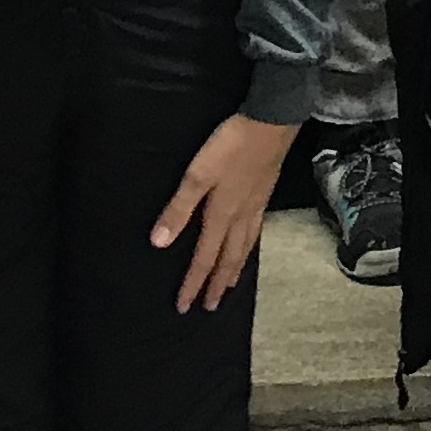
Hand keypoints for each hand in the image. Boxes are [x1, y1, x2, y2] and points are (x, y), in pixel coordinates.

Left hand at [156, 113, 297, 310]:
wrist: (271, 123)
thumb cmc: (231, 146)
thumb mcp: (197, 175)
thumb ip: (178, 209)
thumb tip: (159, 243)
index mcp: (220, 215)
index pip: (203, 259)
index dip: (192, 283)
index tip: (184, 306)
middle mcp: (240, 218)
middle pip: (227, 260)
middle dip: (216, 285)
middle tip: (209, 307)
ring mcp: (255, 207)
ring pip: (244, 249)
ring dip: (234, 270)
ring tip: (229, 286)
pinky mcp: (265, 195)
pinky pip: (256, 233)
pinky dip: (249, 249)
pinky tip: (248, 245)